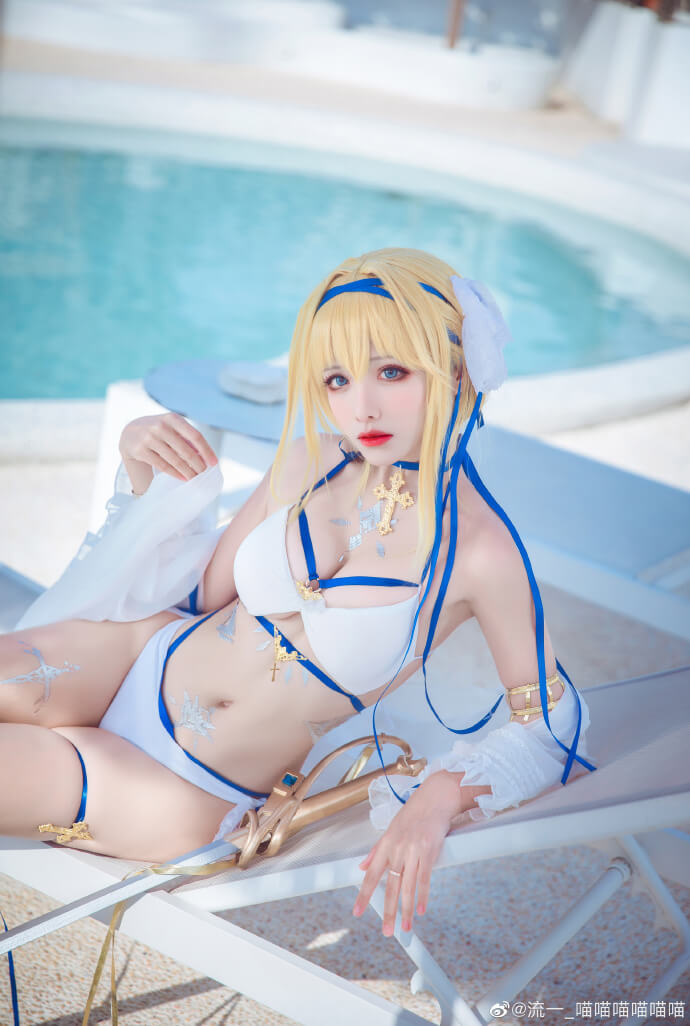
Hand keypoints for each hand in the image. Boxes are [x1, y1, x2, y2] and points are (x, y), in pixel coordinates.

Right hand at [119, 413, 217, 491]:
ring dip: (187, 471)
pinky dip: (175, 473)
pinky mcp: (141, 451)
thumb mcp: (172, 427)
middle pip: (185, 450)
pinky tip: (183, 478)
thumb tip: (206, 455)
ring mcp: (149, 438)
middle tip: (204, 473)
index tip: (214, 463)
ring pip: (174, 460)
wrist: (130, 432)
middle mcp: (160, 426)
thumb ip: (187, 438)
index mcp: (172, 418)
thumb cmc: (158, 430)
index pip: (195, 435)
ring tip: (195, 478)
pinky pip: (162, 465)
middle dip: (197, 464)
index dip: (206, 450)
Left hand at [353, 771, 463, 935]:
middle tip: (387, 931)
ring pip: (407, 887)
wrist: (435, 798)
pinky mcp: (429, 851)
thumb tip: (361, 867)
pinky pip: (424, 879)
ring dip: (406, 910)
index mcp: (386, 845)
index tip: (357, 912)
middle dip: (388, 911)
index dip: (364, 895)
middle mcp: (397, 849)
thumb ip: (376, 850)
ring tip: (405, 928)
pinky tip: (420, 910)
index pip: (371, 875)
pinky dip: (422, 896)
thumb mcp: (390, 829)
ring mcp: (414, 851)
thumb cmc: (413, 814)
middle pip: (390, 886)